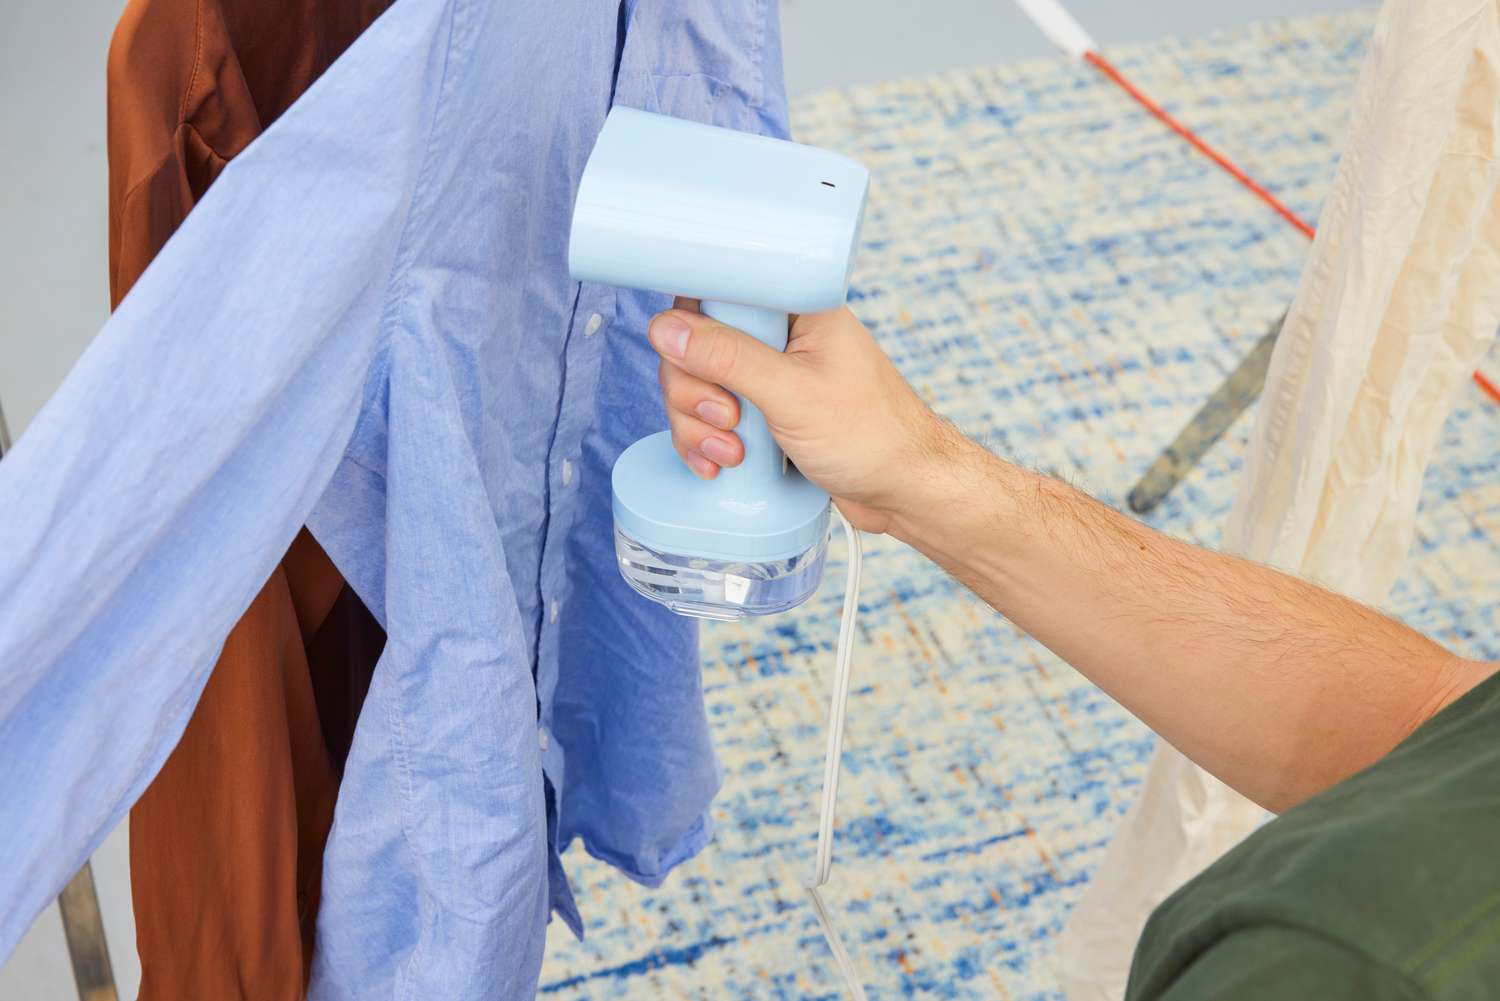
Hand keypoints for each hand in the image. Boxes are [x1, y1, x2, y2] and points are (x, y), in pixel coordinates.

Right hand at [647, 299, 954, 533]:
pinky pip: (711, 418)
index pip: (718, 289)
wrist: (907, 492)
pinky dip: (706, 442)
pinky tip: (720, 466)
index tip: (693, 362)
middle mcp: (781, 335)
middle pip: (695, 342)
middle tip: (728, 420)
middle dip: (695, 390)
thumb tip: (666, 329)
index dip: (692, 326)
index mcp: (797, 307)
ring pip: (697, 384)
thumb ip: (727, 358)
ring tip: (732, 455)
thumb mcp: (792, 395)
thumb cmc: (873, 437)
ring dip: (698, 424)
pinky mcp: (764, 412)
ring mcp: (770, 376)